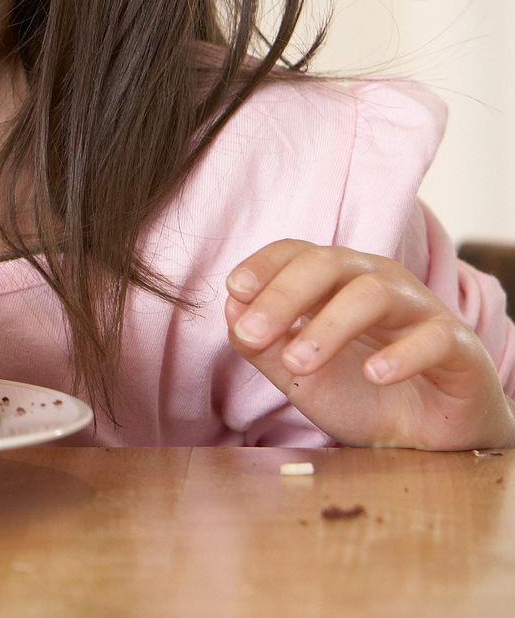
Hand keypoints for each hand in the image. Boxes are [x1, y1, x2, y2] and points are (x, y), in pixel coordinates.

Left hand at [225, 239, 514, 449]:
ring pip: (374, 294)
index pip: (297, 253)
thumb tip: (231, 310)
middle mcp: (378, 282)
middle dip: (284, 295)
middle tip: (252, 334)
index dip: (264, 265)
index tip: (234, 289)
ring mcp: (420, 311)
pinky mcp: (459, 347)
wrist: (427, 438)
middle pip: (330, 265)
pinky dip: (402, 354)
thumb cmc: (361, 393)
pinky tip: (375, 374)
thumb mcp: (299, 374)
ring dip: (330, 326)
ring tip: (299, 363)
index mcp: (337, 281)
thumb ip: (263, 344)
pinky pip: (434, 338)